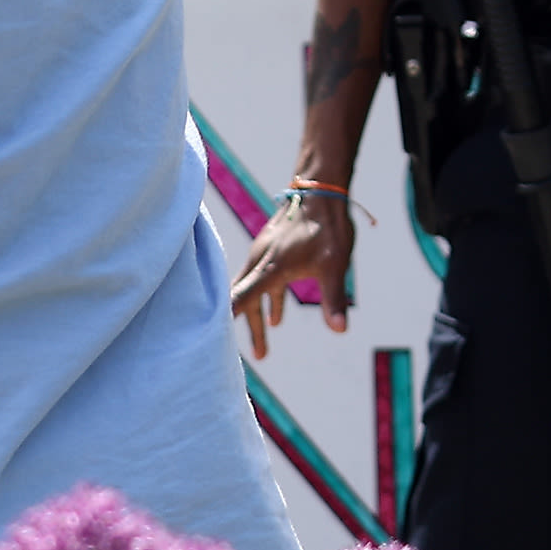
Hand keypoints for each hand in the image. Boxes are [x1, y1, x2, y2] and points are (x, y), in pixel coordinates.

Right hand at [227, 193, 352, 357]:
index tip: (211, 336)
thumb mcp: (335, 264)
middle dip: (246, 328)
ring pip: (253, 291)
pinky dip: (266, 301)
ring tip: (263, 350)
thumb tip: (339, 330)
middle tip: (255, 359)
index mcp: (271, 267)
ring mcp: (265, 254)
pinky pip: (262, 281)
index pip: (242, 297)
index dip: (227, 316)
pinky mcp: (272, 250)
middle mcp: (261, 261)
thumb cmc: (327, 226)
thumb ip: (334, 298)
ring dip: (258, 318)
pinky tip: (277, 317)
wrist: (322, 190)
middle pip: (245, 299)